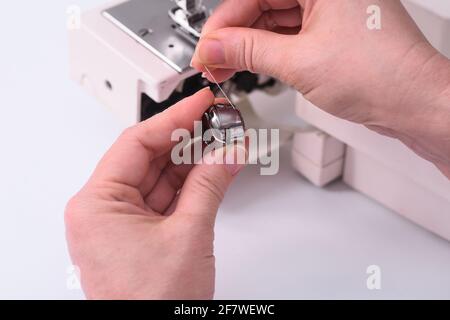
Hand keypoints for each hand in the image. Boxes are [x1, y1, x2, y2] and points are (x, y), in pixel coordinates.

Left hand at [65, 89, 244, 299]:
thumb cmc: (151, 305)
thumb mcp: (189, 235)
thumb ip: (210, 184)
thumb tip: (229, 152)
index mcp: (96, 204)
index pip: (137, 143)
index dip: (173, 118)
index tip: (200, 101)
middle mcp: (103, 211)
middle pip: (149, 158)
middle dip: (187, 140)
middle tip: (218, 121)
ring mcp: (122, 223)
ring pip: (160, 177)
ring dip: (192, 162)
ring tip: (223, 143)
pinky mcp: (140, 234)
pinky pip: (166, 198)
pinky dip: (191, 185)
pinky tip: (213, 169)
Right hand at [192, 0, 449, 175]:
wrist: (412, 103)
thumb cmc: (380, 74)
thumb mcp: (299, 62)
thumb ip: (249, 51)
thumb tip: (215, 47)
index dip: (225, 22)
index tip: (208, 47)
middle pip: (263, 5)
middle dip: (234, 36)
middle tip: (214, 62)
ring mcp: (330, 11)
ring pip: (274, 22)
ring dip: (249, 46)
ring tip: (227, 70)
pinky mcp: (332, 33)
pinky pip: (290, 36)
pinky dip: (268, 52)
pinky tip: (252, 66)